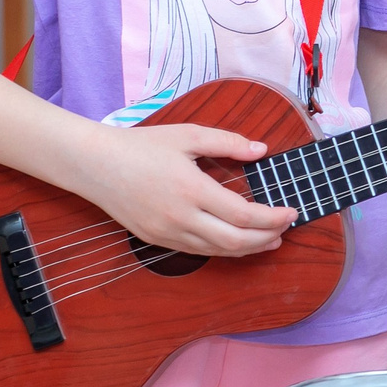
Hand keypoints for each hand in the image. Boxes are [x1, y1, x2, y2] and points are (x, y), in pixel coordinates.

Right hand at [79, 122, 295, 257]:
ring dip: (248, 248)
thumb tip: (261, 150)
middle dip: (266, 238)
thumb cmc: (142, 145)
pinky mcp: (155, 239)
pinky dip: (223, 249)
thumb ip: (228, 142)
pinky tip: (236, 241)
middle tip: (286, 229)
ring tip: (270, 240)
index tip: (292, 212)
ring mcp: (166, 232)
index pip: (244, 216)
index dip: (273, 218)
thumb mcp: (188, 134)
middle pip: (234, 241)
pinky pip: (197, 250)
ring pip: (217, 251)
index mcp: (192, 190)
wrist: (94, 164)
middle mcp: (180, 217)